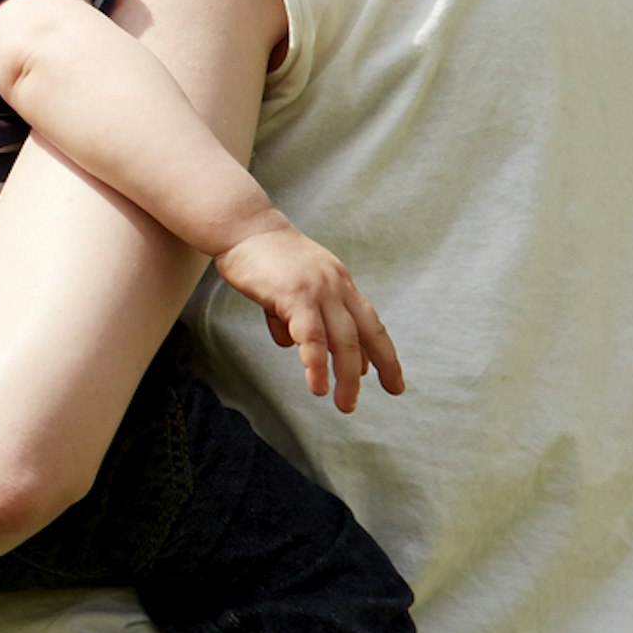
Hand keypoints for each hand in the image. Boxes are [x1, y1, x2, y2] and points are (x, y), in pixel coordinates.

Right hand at [212, 217, 404, 411]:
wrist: (242, 227)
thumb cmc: (261, 255)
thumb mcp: (288, 286)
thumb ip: (292, 314)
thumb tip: (288, 341)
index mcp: (340, 284)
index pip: (370, 323)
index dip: (383, 354)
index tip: (390, 380)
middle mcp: (337, 287)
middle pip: (367, 334)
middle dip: (381, 368)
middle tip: (385, 395)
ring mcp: (319, 291)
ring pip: (343, 341)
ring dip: (347, 377)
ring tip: (346, 405)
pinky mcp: (296, 296)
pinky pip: (311, 338)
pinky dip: (316, 364)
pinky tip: (318, 386)